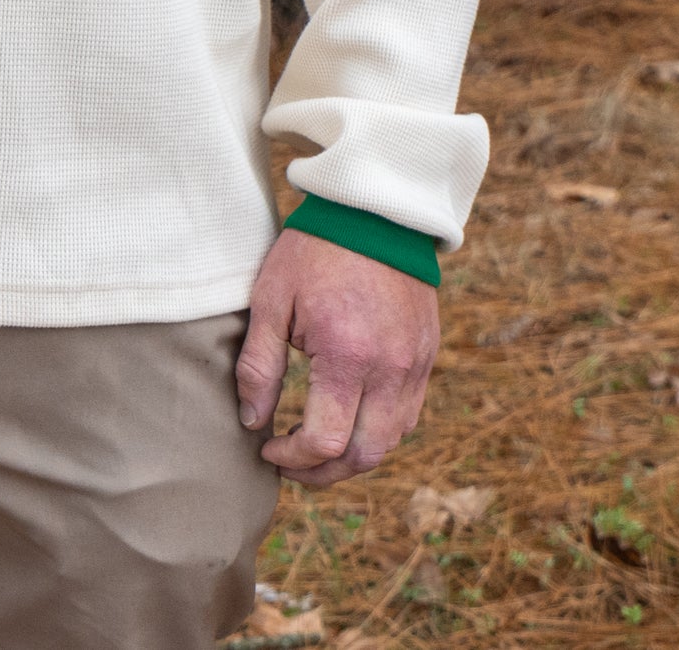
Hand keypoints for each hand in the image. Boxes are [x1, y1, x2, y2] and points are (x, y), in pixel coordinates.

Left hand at [236, 224, 439, 487]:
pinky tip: (349, 416)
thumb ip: (260, 365)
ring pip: (391, 440)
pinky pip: (408, 413)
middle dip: (323, 471)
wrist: (374, 208)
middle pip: (363, 456)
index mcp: (348, 355)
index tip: (267, 447)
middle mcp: (390, 369)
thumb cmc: (314, 250)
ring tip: (317, 443)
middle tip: (290, 461)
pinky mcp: (426, 353)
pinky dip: (379, 429)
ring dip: (353, 455)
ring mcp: (415, 364)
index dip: (292, 458)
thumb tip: (252, 421)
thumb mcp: (271, 298)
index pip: (325, 442)